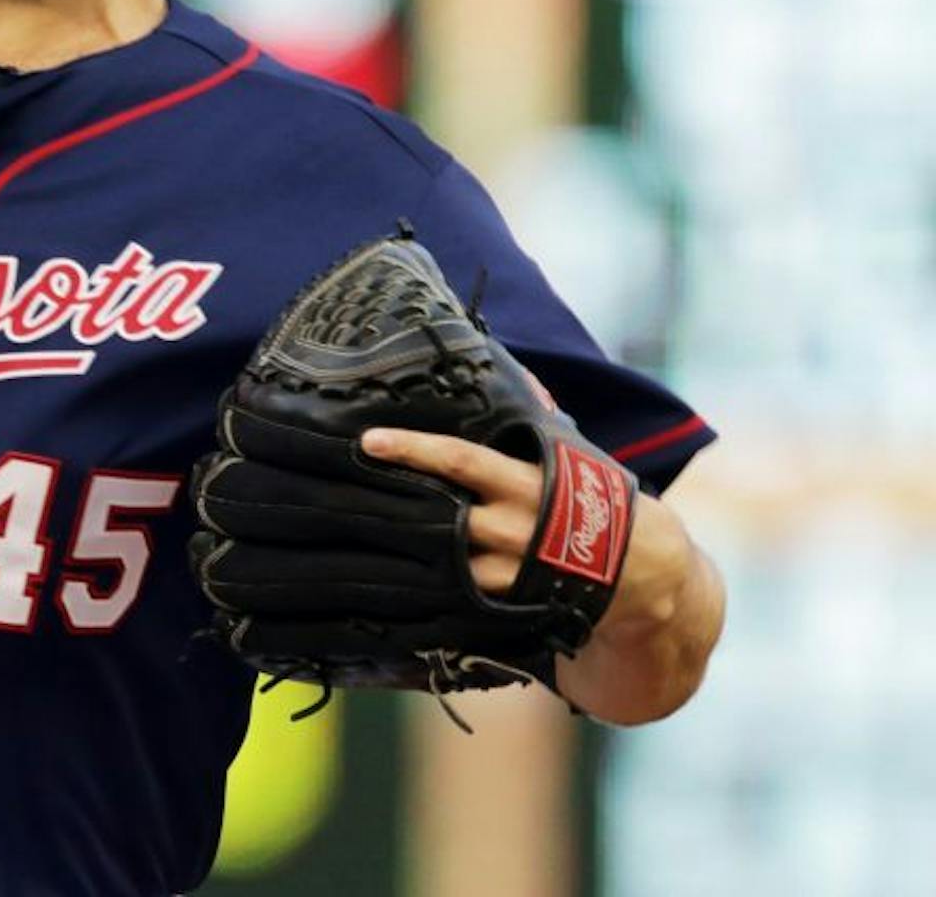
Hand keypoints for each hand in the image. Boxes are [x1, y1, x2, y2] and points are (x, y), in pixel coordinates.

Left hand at [358, 425, 691, 638]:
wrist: (648, 574)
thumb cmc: (598, 502)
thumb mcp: (571, 457)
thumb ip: (537, 422)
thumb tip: (516, 373)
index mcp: (526, 484)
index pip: (461, 461)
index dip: (414, 450)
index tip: (368, 440)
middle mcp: (513, 530)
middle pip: (438, 517)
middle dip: (388, 507)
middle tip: (333, 492)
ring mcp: (509, 575)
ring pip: (438, 564)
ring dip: (394, 553)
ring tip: (340, 540)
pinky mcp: (507, 609)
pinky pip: (454, 600)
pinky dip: (420, 592)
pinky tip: (377, 586)